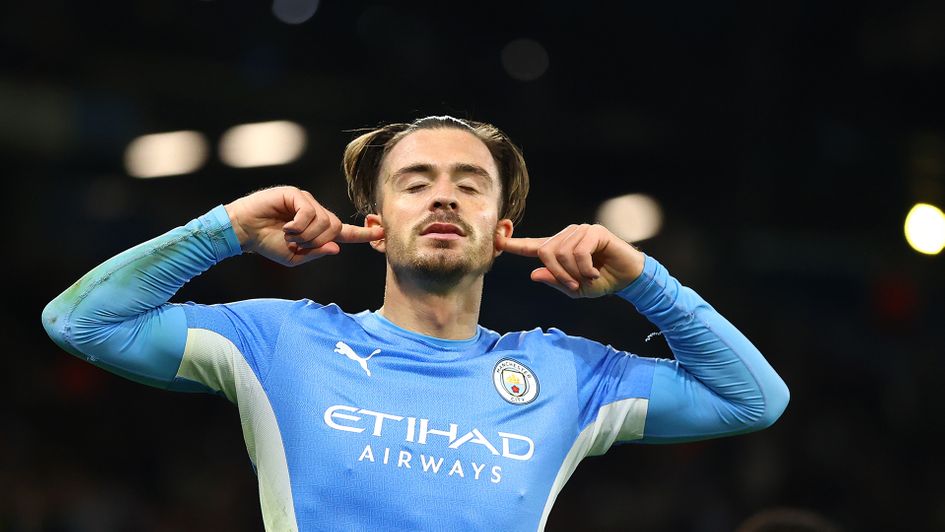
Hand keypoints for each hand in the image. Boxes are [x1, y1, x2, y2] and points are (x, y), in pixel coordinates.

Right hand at [224, 186, 383, 266]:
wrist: (244, 232)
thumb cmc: (267, 244)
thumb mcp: (295, 257)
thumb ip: (316, 253)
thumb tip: (337, 247)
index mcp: (317, 229)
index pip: (345, 232)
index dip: (362, 234)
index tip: (381, 233)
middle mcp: (315, 212)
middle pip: (335, 227)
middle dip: (317, 241)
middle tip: (297, 243)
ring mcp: (306, 202)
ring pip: (324, 221)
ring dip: (306, 235)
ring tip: (288, 235)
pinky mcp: (295, 194)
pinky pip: (310, 212)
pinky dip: (299, 225)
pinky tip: (286, 226)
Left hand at [496, 224, 644, 297]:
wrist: (627, 278)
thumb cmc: (601, 282)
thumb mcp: (575, 288)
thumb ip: (554, 281)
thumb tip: (534, 273)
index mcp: (558, 249)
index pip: (530, 246)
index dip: (512, 244)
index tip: (496, 239)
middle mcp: (566, 237)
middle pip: (545, 252)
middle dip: (558, 274)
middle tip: (574, 285)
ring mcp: (579, 231)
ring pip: (561, 253)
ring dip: (573, 272)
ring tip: (588, 278)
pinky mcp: (593, 231)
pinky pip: (578, 251)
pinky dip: (585, 268)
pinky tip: (594, 272)